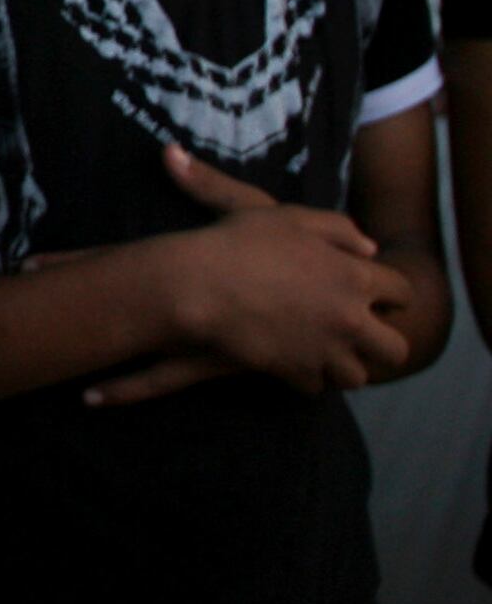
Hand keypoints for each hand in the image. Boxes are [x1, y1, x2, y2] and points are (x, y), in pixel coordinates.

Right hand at [125, 142, 407, 401]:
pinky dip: (306, 376)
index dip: (390, 293)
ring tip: (324, 352)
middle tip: (357, 333)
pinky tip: (291, 361)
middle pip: (394, 349)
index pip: (404, 293)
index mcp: (356, 278)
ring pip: (357, 376)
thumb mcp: (291, 217)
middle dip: (381, 343)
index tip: (373, 293)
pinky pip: (315, 386)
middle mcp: (351, 320)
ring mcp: (325, 351)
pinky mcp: (295, 371)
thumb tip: (371, 248)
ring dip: (344, 365)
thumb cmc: (242, 243)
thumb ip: (338, 228)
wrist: (198, 284)